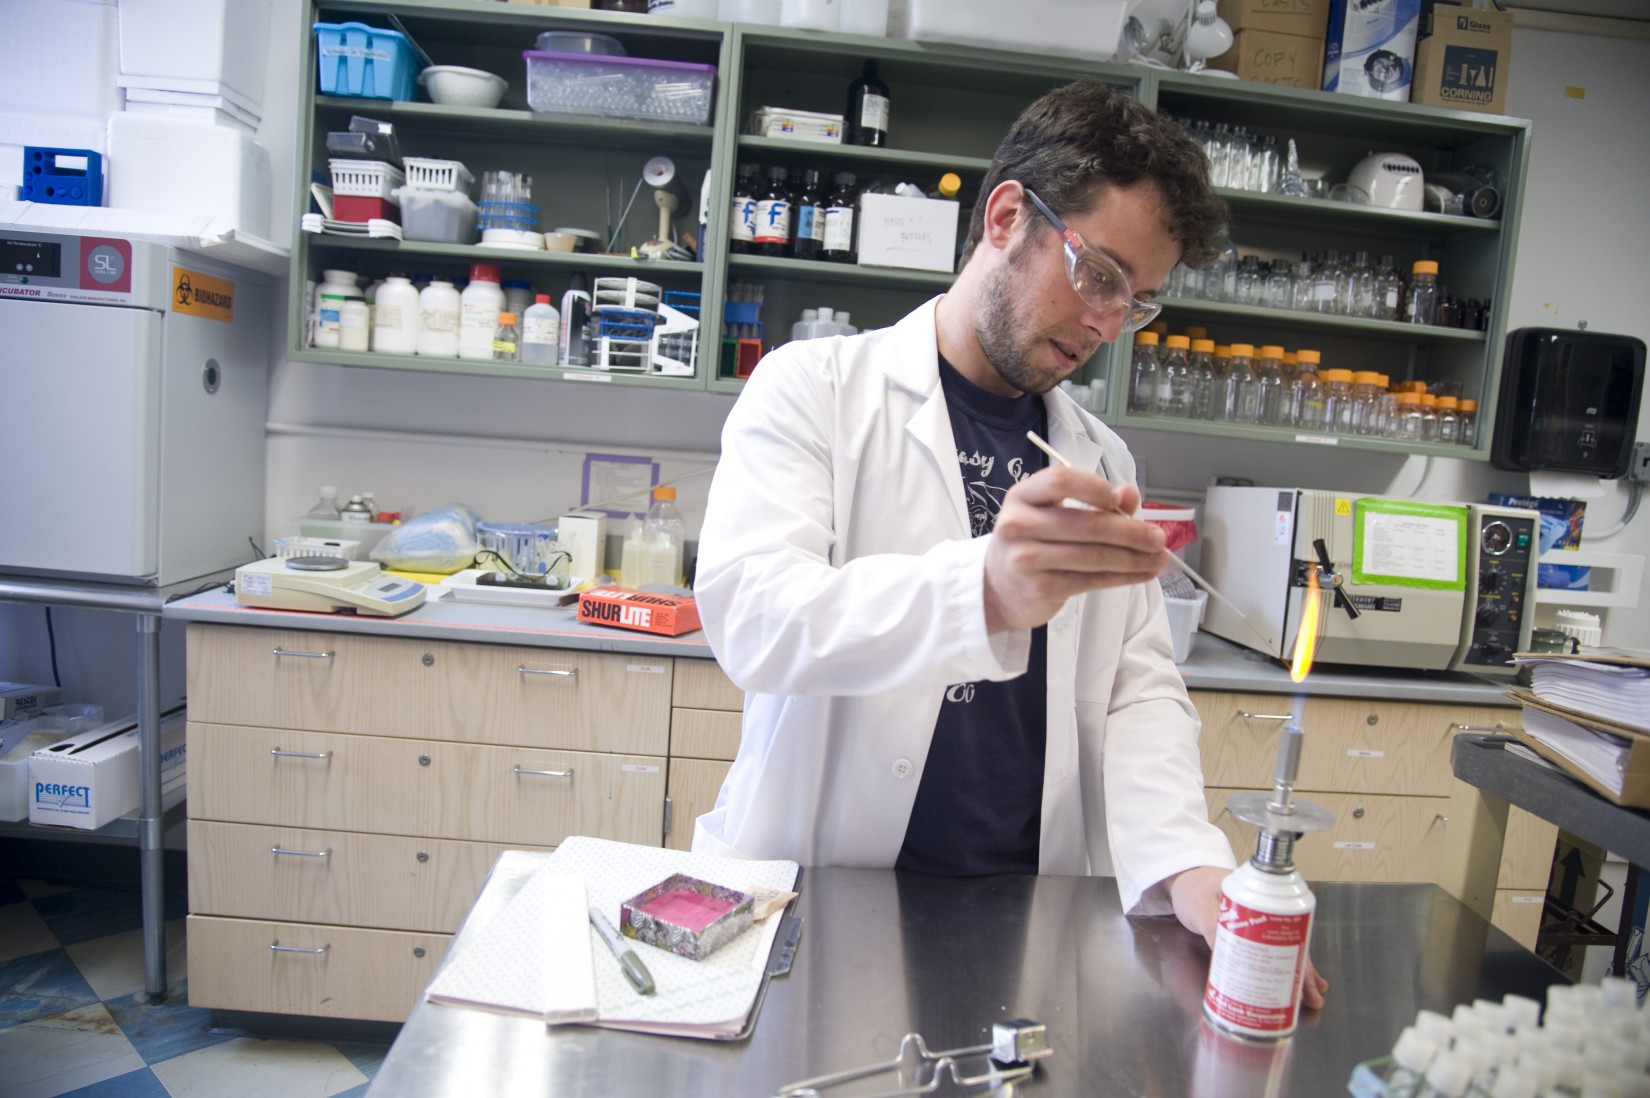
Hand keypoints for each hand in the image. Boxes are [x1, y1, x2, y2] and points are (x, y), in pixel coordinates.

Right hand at [982, 466, 1168, 632]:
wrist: (997, 588)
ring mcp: (1026, 558)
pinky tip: (1142, 574)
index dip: (1096, 488)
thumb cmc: (1032, 544)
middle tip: (1158, 537)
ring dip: (1133, 558)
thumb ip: (1092, 501)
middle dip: (1131, 531)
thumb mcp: (1053, 514)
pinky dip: (1123, 577)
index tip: (1122, 499)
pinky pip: (1091, 580)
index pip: (1061, 480)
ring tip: (1158, 558)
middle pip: (1086, 523)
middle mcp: (1019, 524)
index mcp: (1023, 496)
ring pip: (1093, 555)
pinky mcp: (1039, 588)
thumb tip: (1130, 496)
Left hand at [1166, 865, 1328, 1011]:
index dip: (1298, 953)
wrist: (1179, 880)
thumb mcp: (1199, 904)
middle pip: (1290, 942)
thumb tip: (1231, 956)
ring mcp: (1257, 922)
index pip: (1288, 927)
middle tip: (1313, 996)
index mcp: (1259, 895)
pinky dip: (1277, 968)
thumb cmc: (1191, 887)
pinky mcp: (1247, 933)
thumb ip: (1212, 926)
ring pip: (1282, 949)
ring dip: (1294, 973)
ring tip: (1308, 997)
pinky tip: (1287, 984)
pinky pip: (1266, 951)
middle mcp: (1264, 909)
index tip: (1303, 975)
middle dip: (1303, 969)